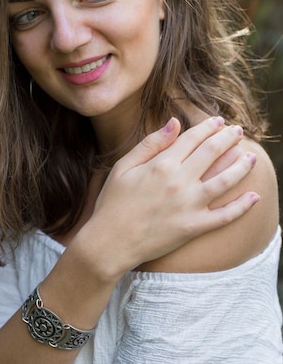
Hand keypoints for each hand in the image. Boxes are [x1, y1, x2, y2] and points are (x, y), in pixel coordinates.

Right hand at [85, 116, 257, 275]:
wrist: (110, 243)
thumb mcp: (124, 166)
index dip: (208, 127)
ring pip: (225, 180)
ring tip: (251, 157)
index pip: (193, 138)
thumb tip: (174, 123)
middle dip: (229, 139)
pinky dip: (242, 207)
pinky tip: (254, 197)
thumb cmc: (112, 203)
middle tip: (239, 132)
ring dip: (242, 166)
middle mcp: (180, 182)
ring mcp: (189, 205)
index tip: (218, 121)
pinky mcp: (194, 227)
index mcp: (162, 164)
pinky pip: (225, 216)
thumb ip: (150, 143)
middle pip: (212, 153)